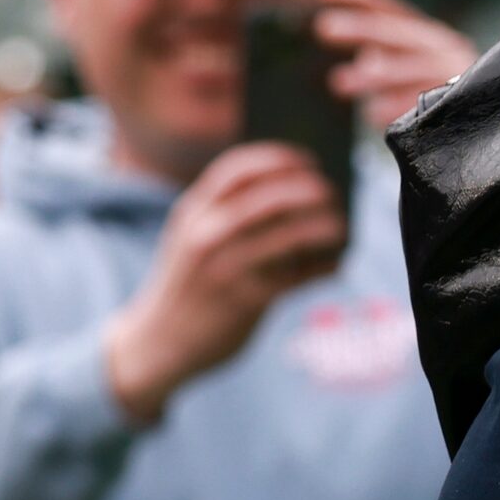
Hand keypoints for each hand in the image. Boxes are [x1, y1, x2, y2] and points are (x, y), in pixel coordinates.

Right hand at [104, 143, 348, 425]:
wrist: (158, 341)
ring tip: (341, 227)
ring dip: (324, 227)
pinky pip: (298, 278)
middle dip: (310, 190)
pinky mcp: (245, 302)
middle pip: (270, 198)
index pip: (237, 170)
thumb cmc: (189, 284)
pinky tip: (336, 265)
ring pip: (289, 237)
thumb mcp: (191, 239)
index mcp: (193, 213)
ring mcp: (226, 269)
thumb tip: (299, 193)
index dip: (279, 159)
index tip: (308, 161)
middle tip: (331, 193)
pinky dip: (323, 268)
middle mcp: (206, 236)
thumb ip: (228, 214)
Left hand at [315, 0, 476, 128]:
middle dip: (360, 29)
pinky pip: (417, 104)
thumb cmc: (429, 88)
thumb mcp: (404, 62)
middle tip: (324, 27)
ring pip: (407, 69)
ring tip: (339, 82)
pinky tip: (372, 113)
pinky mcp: (454, 104)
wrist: (482, 118)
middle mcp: (440, 47)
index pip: (384, 6)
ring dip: (372, 75)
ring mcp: (450, 75)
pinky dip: (392, 108)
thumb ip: (376, 47)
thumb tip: (335, 33)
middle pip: (396, 33)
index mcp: (423, 32)